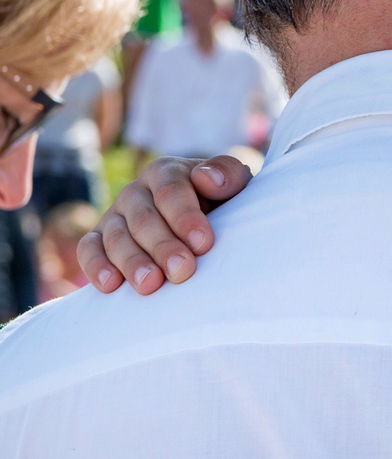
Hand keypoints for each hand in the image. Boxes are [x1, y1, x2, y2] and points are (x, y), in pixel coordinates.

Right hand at [79, 155, 251, 294]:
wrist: (207, 221)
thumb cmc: (224, 203)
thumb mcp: (235, 186)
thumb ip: (228, 175)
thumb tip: (205, 178)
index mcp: (166, 172)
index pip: (170, 191)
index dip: (185, 217)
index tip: (204, 243)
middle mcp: (136, 191)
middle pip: (143, 218)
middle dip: (163, 246)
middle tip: (182, 271)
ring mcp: (114, 216)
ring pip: (116, 237)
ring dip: (133, 262)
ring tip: (151, 285)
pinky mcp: (98, 239)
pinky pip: (89, 249)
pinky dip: (96, 266)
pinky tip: (110, 285)